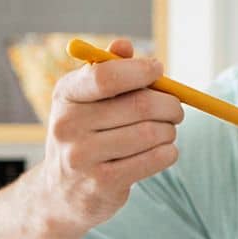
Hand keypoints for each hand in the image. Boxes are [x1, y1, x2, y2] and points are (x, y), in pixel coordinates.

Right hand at [41, 37, 182, 234]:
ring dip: (170, 131)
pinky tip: (164, 151)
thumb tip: (124, 46)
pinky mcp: (103, 183)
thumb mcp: (86, 100)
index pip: (105, 76)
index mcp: (65, 95)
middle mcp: (68, 125)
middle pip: (139, 106)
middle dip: (169, 105)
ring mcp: (83, 157)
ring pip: (151, 134)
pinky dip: (168, 152)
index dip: (139, 71)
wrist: (61, 192)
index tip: (158, 70)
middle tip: (176, 109)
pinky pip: (154, 160)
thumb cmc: (85, 134)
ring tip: (167, 132)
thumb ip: (107, 71)